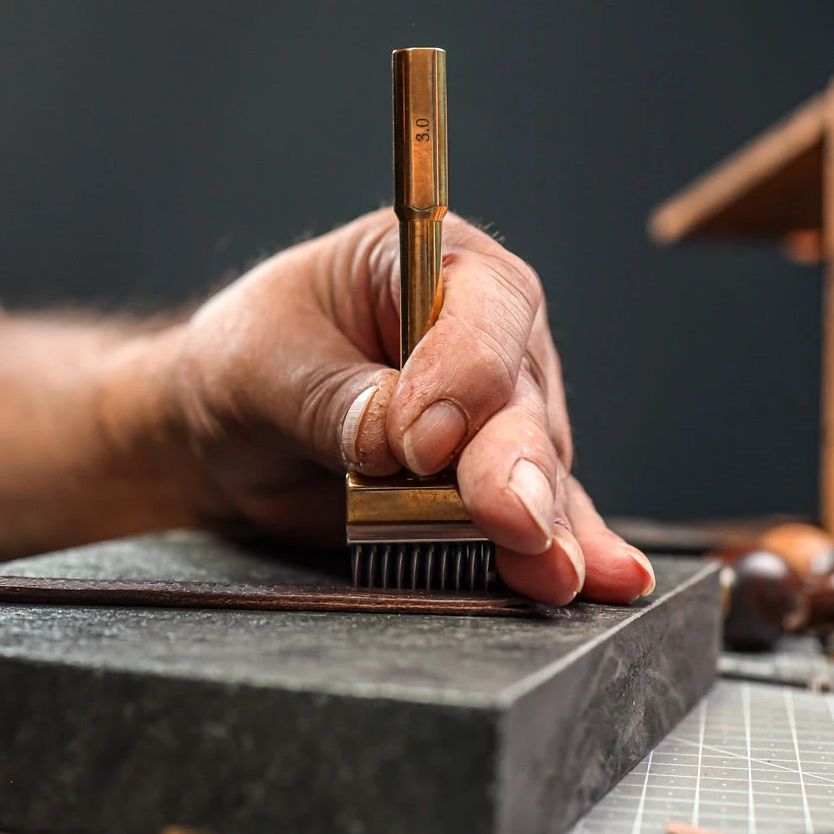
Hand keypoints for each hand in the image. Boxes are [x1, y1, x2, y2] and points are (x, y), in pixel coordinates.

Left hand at [176, 209, 655, 605]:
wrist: (231, 431)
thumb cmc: (247, 362)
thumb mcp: (264, 367)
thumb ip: (334, 401)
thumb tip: (399, 439)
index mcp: (427, 261)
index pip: (482, 303)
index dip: (463, 371)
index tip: (419, 442)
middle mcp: (481, 331)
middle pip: (521, 391)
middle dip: (515, 460)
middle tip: (508, 517)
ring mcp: (496, 410)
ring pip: (538, 461)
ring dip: (542, 520)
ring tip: (550, 570)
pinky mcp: (490, 481)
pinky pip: (540, 512)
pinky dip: (566, 547)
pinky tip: (602, 572)